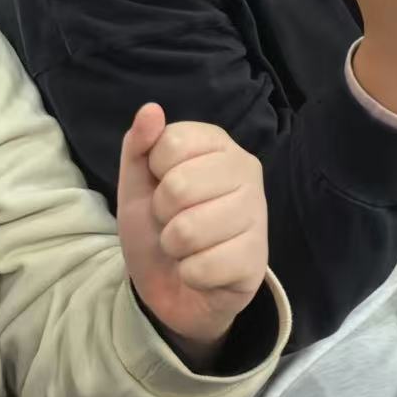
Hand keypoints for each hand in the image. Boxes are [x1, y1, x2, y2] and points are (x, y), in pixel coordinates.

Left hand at [117, 104, 268, 367]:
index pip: (170, 143)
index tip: (164, 187)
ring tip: (188, 246)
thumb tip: (151, 110)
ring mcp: (257, 214)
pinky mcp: (256, 258)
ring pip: (188, 231)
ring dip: (174, 247)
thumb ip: (140, 146)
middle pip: (178, 187)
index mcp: (219, 143)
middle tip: (175, 221)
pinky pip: (201, 267)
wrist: (175, 286)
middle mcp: (247, 170)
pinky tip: (203, 269)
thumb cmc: (160, 225)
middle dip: (162, 214)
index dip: (155, 173)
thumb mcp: (138, 184)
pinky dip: (189, 274)